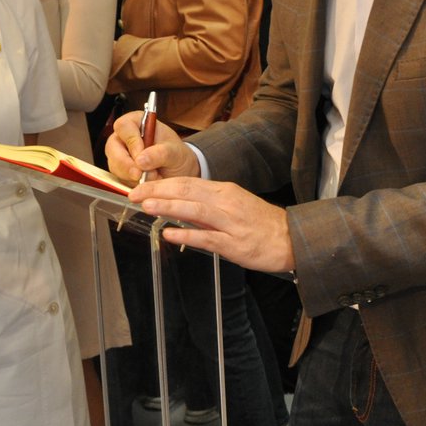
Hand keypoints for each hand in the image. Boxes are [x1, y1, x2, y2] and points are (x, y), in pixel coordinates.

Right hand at [105, 111, 200, 183]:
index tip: (141, 157)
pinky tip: (146, 183)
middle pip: (112, 147)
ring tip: (153, 177)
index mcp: (136, 122)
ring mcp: (120, 155)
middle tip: (140, 175)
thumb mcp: (175, 152)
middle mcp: (124, 138)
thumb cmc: (176, 155)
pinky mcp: (120, 171)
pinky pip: (119, 179)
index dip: (131, 141)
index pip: (124, 126)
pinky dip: (132, 184)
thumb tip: (140, 160)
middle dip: (126, 164)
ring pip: (114, 165)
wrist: (179, 172)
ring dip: (131, 176)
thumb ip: (161, 153)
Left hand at [129, 176, 295, 275]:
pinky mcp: (234, 244)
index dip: (162, 183)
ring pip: (194, 210)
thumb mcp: (234, 206)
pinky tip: (169, 234)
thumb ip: (207, 205)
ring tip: (146, 206)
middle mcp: (226, 202)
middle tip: (134, 193)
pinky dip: (186, 235)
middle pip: (187, 191)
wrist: (291, 239)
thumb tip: (179, 206)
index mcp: (225, 191)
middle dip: (158, 191)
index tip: (142, 186)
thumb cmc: (261, 223)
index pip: (188, 182)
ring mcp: (230, 223)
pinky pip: (206, 238)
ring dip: (168, 207)